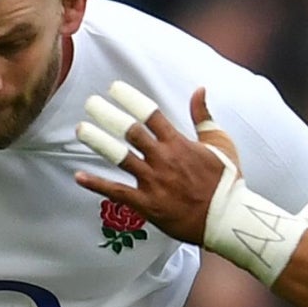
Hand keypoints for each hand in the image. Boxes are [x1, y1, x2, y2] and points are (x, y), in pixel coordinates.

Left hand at [75, 86, 237, 245]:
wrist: (228, 219)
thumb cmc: (228, 182)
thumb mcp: (220, 143)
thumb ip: (204, 116)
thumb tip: (199, 89)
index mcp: (178, 143)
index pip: (149, 113)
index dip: (130, 98)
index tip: (114, 88)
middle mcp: (163, 159)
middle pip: (130, 130)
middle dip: (108, 114)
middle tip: (91, 103)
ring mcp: (153, 181)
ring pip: (119, 156)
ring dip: (98, 140)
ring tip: (81, 129)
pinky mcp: (147, 204)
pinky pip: (117, 192)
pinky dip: (96, 184)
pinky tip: (78, 176)